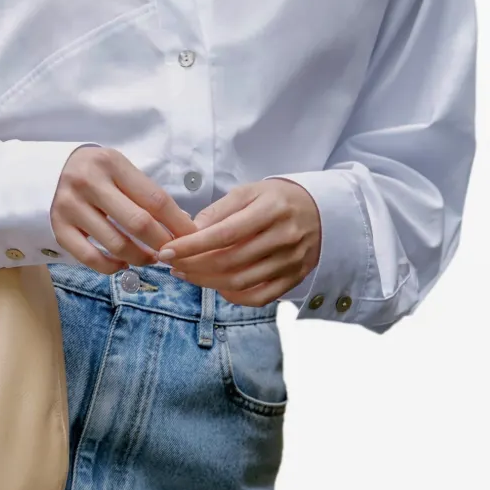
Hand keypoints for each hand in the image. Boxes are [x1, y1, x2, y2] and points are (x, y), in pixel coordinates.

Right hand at [50, 147, 197, 274]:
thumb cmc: (97, 171)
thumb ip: (147, 193)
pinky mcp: (58, 228)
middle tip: (171, 252)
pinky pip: (90, 258)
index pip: (155, 199)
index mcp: (111, 164)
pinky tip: (122, 263)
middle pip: (138, 223)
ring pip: (116, 244)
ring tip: (149, 258)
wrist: (51, 169)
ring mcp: (70, 206)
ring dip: (140, 257)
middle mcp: (88, 183)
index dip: (178, 223)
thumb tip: (182, 225)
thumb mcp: (121, 169)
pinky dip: (111, 266)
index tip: (192, 238)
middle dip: (162, 243)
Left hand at [155, 178, 320, 303]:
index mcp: (271, 209)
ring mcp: (291, 261)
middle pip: (230, 261)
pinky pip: (259, 297)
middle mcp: (284, 237)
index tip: (167, 250)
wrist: (321, 210)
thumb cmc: (277, 199)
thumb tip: (189, 231)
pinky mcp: (295, 277)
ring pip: (240, 282)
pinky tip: (217, 286)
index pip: (224, 233)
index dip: (192, 245)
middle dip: (193, 266)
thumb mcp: (249, 192)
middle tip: (172, 264)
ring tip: (187, 273)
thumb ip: (218, 211)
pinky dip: (234, 296)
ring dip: (206, 282)